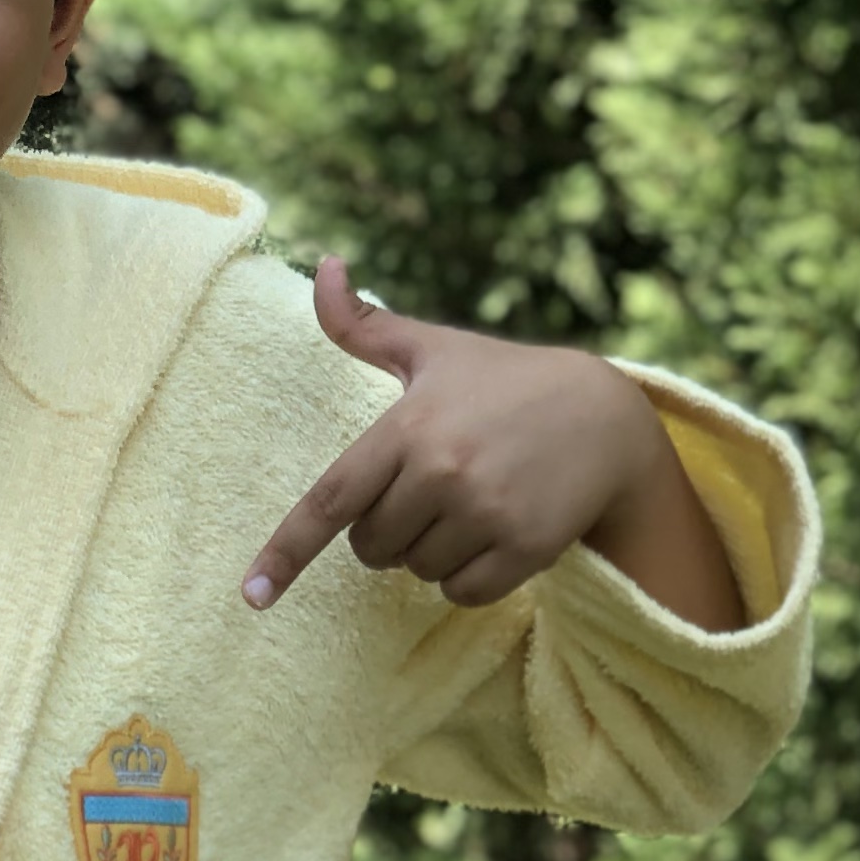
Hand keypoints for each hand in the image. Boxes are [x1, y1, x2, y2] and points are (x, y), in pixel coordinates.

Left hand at [243, 259, 740, 629]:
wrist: (607, 418)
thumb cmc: (506, 381)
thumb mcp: (436, 348)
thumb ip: (366, 325)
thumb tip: (323, 264)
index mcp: (409, 426)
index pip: (331, 501)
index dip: (286, 550)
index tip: (252, 596)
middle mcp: (443, 471)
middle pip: (371, 548)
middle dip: (389, 531)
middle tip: (435, 491)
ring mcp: (485, 512)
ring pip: (416, 571)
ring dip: (432, 552)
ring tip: (474, 503)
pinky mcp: (522, 548)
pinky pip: (460, 593)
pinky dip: (468, 577)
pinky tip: (497, 532)